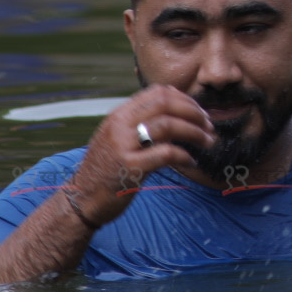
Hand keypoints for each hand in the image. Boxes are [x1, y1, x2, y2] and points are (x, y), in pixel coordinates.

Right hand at [66, 86, 214, 228]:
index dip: (185, 99)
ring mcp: (122, 145)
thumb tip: (180, 111)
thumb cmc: (107, 169)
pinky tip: (191, 162)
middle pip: (165, 104)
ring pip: (167, 125)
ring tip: (208, 142)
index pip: (157, 92)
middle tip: (209, 126)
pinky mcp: (129, 167)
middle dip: (194, 113)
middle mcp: (119, 125)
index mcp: (119, 115)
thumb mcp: (119, 138)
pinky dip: (184, 156)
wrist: (82, 199)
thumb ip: (143, 123)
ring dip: (195, 133)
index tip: (200, 113)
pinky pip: (165, 154)